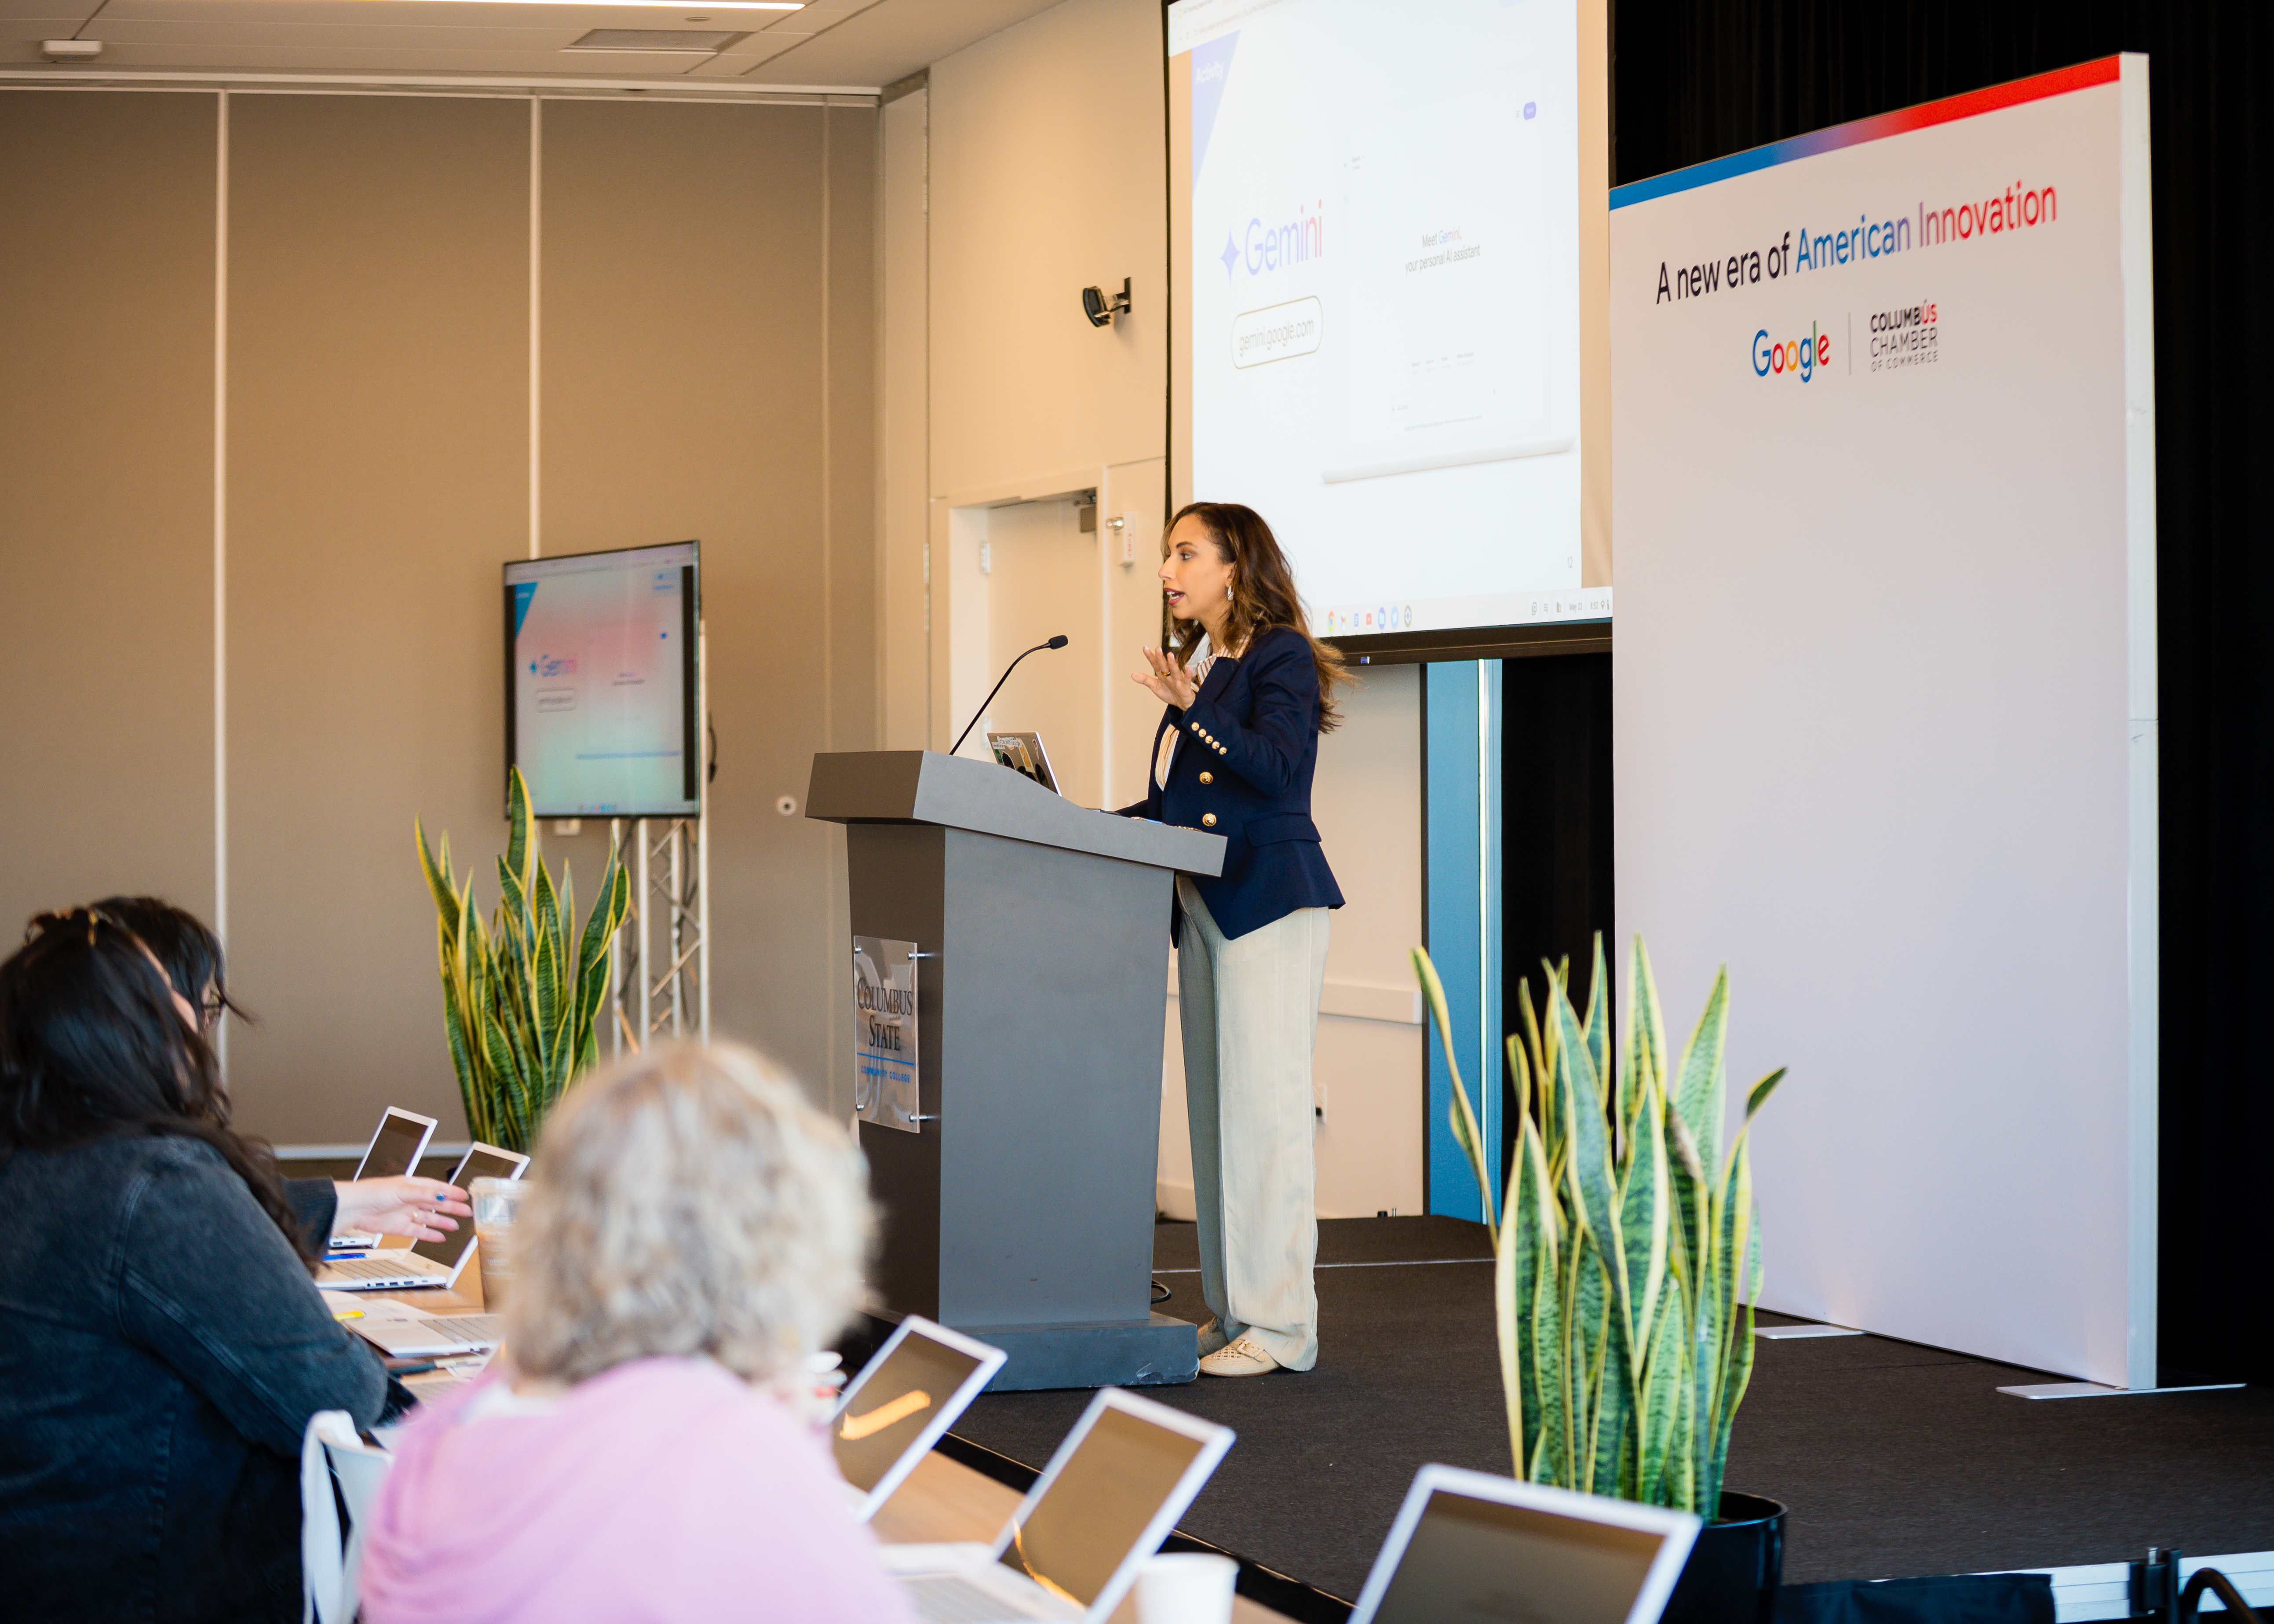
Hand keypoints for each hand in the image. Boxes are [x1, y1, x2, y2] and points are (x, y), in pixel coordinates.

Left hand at [333, 1177, 471, 1243]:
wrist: (355, 1209)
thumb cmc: (373, 1193)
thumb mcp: (402, 1190)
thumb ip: (423, 1194)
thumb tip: (442, 1195)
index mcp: (413, 1186)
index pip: (437, 1188)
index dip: (451, 1192)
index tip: (465, 1195)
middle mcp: (411, 1199)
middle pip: (436, 1204)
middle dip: (451, 1207)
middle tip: (467, 1212)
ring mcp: (406, 1213)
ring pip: (429, 1218)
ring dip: (443, 1222)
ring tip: (456, 1226)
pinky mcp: (399, 1227)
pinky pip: (418, 1231)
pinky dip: (429, 1235)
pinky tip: (440, 1237)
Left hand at [1131, 645, 1198, 709]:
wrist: (1181, 703)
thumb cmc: (1169, 693)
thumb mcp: (1155, 687)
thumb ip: (1145, 680)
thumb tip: (1132, 674)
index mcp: (1162, 674)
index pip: (1155, 664)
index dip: (1150, 657)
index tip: (1145, 648)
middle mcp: (1169, 675)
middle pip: (1164, 666)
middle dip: (1161, 658)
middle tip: (1157, 648)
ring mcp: (1178, 680)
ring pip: (1175, 671)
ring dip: (1172, 663)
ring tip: (1170, 655)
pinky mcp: (1185, 687)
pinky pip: (1186, 681)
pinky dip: (1187, 675)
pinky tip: (1189, 669)